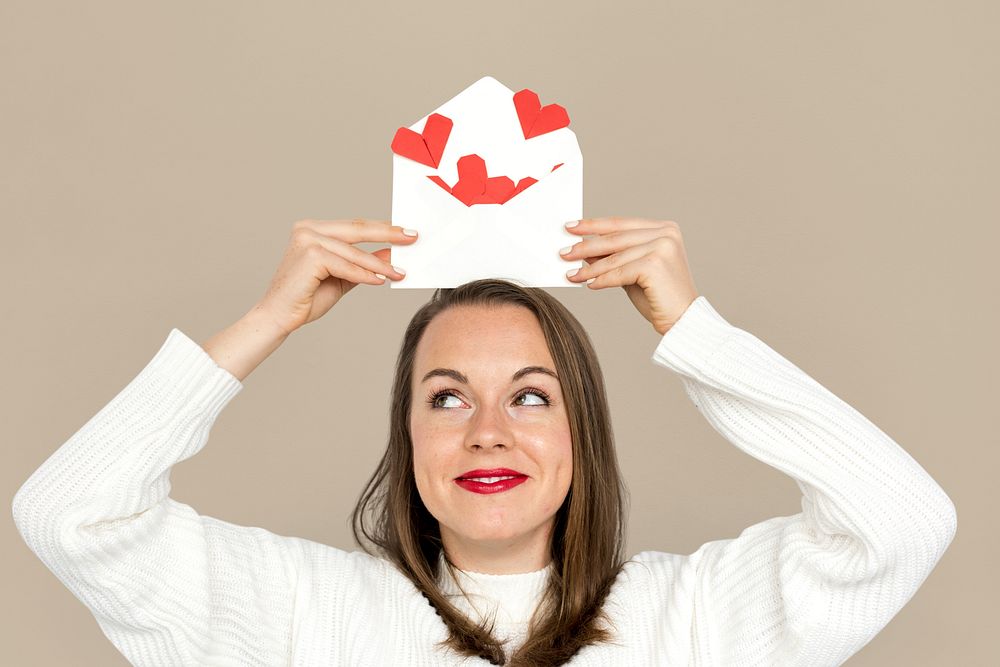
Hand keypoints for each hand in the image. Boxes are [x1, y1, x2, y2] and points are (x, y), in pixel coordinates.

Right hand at [257, 218, 416, 335]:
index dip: (383, 229)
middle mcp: (308, 229)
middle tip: (413, 238)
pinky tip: (381, 280)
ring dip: (380, 264)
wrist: (278, 317)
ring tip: (400, 272)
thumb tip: (391, 253)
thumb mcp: (343, 276)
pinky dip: (364, 275)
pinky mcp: (309, 255)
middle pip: (357, 230)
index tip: (406, 232)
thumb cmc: (306, 298)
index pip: (355, 226)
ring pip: (354, 252)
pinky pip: (346, 266)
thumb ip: (364, 263)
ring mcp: (307, 239)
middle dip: (389, 234)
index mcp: (313, 229)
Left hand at [560, 217, 698, 334]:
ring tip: (571, 274)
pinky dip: (602, 279)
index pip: (621, 223)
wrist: (682, 320)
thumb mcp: (631, 271)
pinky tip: (589, 285)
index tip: (571, 227)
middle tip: (563, 252)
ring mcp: (663, 246)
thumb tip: (583, 248)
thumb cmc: (658, 297)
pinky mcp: (656, 264)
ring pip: (615, 256)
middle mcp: (666, 233)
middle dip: (586, 246)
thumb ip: (613, 257)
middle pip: (615, 238)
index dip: (594, 225)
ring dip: (590, 267)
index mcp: (663, 228)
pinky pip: (620, 272)